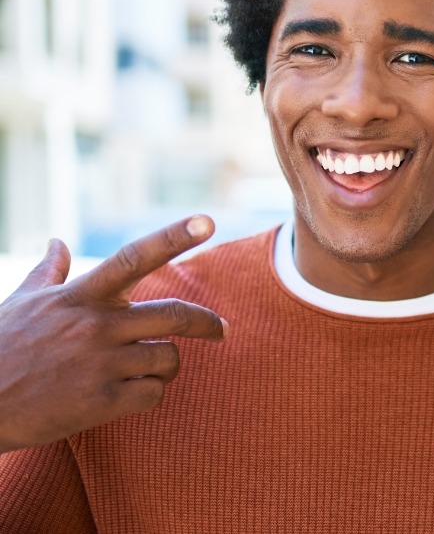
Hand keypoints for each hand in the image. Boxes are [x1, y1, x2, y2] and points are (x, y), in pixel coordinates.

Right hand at [0, 215, 227, 452]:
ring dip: (168, 366)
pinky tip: (132, 395)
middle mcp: (97, 325)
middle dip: (207, 323)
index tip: (208, 221)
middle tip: (221, 330)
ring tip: (151, 370)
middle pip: (174, 314)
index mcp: (82, 295)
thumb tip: (56, 241)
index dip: (174, 236)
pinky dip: (151, 395)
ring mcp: (101, 364)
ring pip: (168, 358)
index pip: (135, 256)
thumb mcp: (22, 303)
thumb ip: (49, 272)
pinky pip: (153, 395)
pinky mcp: (101, 403)